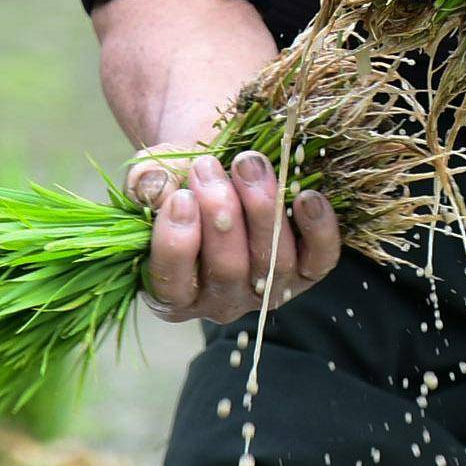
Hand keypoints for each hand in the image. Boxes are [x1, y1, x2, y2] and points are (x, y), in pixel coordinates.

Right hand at [131, 145, 340, 323]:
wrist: (220, 167)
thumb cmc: (181, 181)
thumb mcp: (154, 177)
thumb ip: (145, 183)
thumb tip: (156, 189)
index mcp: (173, 292)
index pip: (172, 284)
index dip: (177, 244)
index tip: (180, 198)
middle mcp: (221, 301)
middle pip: (227, 270)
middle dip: (220, 214)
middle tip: (208, 166)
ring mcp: (266, 290)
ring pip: (272, 263)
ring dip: (262, 210)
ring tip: (248, 164)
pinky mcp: (305, 273)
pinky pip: (319, 261)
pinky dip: (318, 230)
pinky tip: (308, 196)